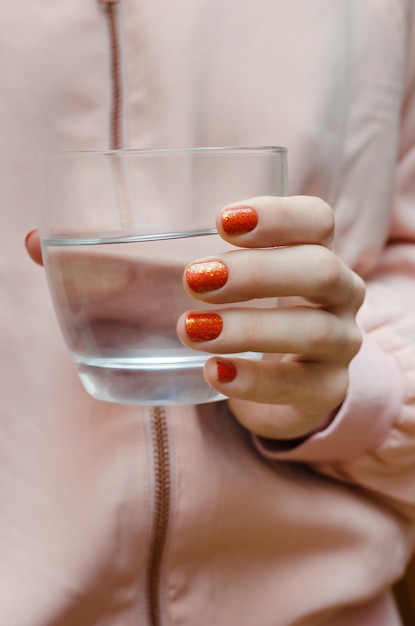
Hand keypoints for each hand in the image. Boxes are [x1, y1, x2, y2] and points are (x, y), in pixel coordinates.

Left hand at [176, 196, 364, 439]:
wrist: (282, 381)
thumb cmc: (251, 315)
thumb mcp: (233, 283)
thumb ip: (194, 266)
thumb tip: (98, 270)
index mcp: (316, 253)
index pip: (317, 221)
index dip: (277, 216)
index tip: (220, 222)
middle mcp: (341, 293)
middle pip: (320, 269)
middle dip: (257, 273)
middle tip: (195, 280)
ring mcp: (341, 343)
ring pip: (313, 330)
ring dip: (249, 328)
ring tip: (192, 329)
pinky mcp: (328, 389)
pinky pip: (300, 385)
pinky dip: (254, 380)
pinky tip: (214, 372)